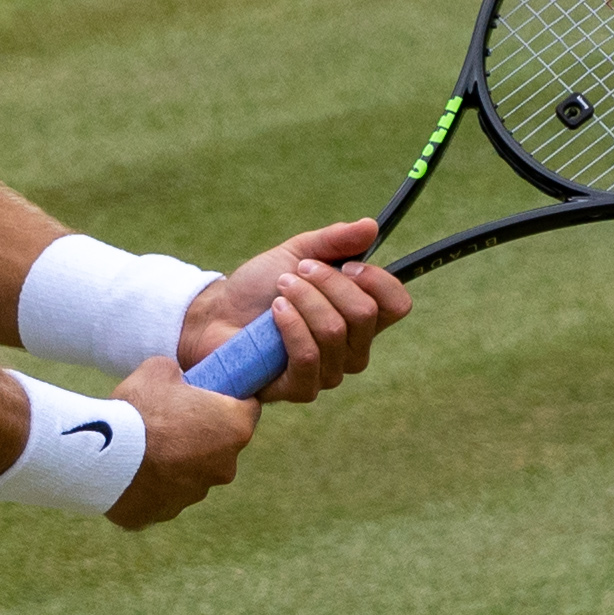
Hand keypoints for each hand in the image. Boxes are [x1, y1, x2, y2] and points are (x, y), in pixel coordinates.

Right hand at [105, 356, 260, 529]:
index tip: (209, 395)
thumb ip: (179, 376)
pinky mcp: (168, 512)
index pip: (248, 409)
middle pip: (220, 445)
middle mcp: (225, 466)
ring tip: (144, 445)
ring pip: (193, 471)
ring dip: (177, 460)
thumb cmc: (139, 407)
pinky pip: (165, 493)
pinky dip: (154, 482)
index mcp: (234, 428)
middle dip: (201, 434)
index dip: (229, 400)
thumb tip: (176, 381)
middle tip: (169, 419)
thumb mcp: (161, 369)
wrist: (103, 453)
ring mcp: (197, 494)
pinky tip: (132, 468)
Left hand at [169, 218, 411, 404]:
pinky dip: (291, 326)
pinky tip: (275, 311)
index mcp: (360, 316)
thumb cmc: (259, 288)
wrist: (216, 314)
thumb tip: (371, 226)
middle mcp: (352, 348)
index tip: (347, 264)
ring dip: (303, 300)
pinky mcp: (300, 388)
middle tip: (296, 272)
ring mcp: (329, 372)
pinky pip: (308, 356)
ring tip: (280, 289)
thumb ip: (334, 241)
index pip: (397, 304)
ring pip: (335, 332)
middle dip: (327, 283)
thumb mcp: (297, 253)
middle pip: (365, 314)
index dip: (378, 280)